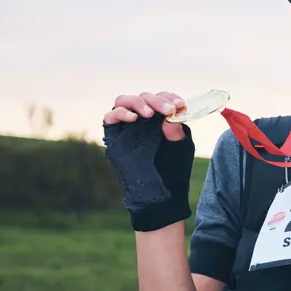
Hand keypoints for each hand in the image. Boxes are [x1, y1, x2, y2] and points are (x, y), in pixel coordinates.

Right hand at [102, 91, 194, 232]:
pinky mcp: (114, 136)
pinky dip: (120, 113)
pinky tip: (133, 119)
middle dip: (157, 101)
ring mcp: (126, 126)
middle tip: (168, 110)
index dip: (169, 97)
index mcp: (159, 118)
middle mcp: (142, 119)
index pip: (161, 98)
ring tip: (148, 113)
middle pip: (144, 97)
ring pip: (124, 101)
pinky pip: (109, 116)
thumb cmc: (173, 169)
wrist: (161, 193)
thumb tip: (170, 116)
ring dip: (137, 102)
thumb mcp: (181, 148)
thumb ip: (177, 132)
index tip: (180, 104)